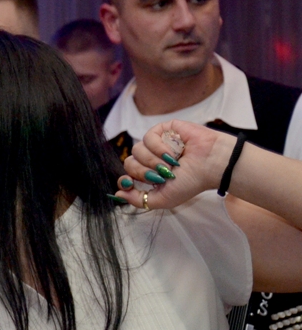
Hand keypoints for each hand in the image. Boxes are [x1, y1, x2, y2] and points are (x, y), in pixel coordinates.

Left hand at [114, 120, 236, 209]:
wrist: (211, 165)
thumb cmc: (191, 182)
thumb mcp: (162, 199)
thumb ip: (138, 200)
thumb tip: (118, 195)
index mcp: (151, 174)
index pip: (126, 175)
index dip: (125, 180)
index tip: (129, 183)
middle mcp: (152, 159)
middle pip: (129, 163)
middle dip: (144, 172)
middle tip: (163, 174)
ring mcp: (157, 143)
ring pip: (137, 150)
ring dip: (154, 160)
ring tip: (172, 163)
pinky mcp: (164, 129)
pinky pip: (148, 136)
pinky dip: (159, 147)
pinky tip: (173, 151)